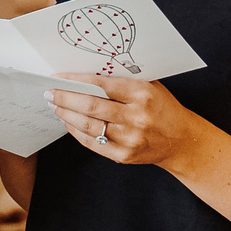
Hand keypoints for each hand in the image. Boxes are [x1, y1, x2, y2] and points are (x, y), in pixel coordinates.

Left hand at [46, 74, 201, 168]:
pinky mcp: (124, 156)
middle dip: (65, 98)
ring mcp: (129, 139)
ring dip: (67, 115)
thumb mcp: (149, 86)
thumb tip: (84, 74)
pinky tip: (69, 122)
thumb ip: (121, 80)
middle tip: (50, 92)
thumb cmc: (162, 108)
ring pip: (88, 125)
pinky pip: (92, 142)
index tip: (59, 77)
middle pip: (91, 106)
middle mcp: (136, 117)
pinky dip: (76, 132)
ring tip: (55, 106)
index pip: (101, 84)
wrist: (180, 140)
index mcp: (142, 94)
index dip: (76, 81)